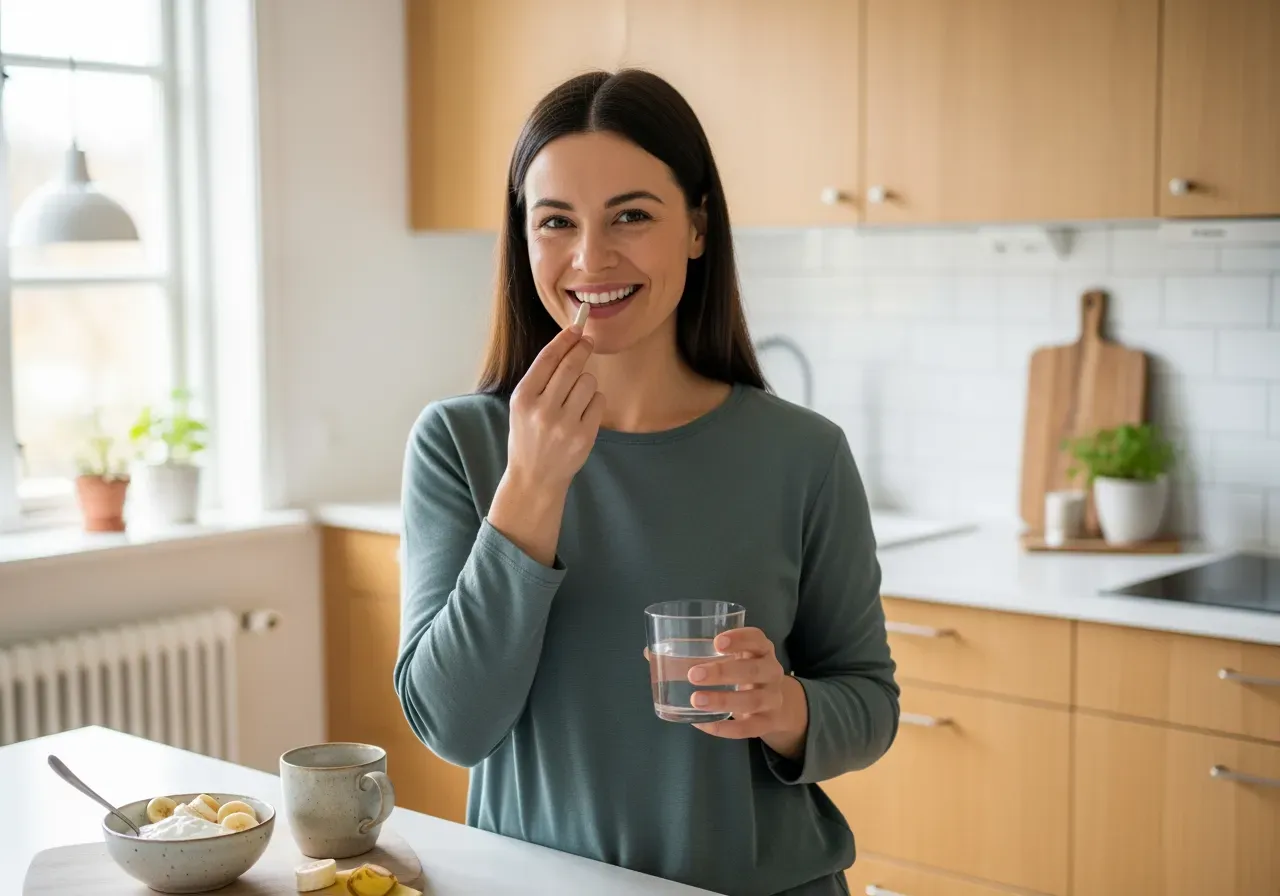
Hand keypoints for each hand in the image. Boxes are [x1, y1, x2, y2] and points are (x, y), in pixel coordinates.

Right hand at [505, 320, 604, 491]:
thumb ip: (541, 378)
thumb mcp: (522, 406)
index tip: (577, 328)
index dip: (565, 339)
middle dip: (582, 348)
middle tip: (588, 342)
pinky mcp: (583, 436)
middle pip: (571, 365)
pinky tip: (583, 412)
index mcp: (523, 398)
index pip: (548, 358)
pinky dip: (594, 401)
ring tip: (576, 395)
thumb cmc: (528, 436)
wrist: (534, 478)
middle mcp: (543, 410)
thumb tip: (568, 343)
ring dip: (587, 381)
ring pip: (588, 381)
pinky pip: (598, 401)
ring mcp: (564, 424)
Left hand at [687, 628, 808, 758]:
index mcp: (761, 650)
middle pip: (753, 670)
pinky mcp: (768, 723)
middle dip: (723, 672)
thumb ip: (695, 654)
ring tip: (695, 700)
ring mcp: (773, 698)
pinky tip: (702, 724)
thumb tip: (649, 652)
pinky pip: (749, 728)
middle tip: (693, 674)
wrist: (778, 706)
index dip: (740, 639)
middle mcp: (772, 672)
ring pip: (753, 700)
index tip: (717, 642)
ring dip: (723, 700)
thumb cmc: (743, 674)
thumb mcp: (730, 659)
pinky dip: (725, 728)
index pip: (757, 639)